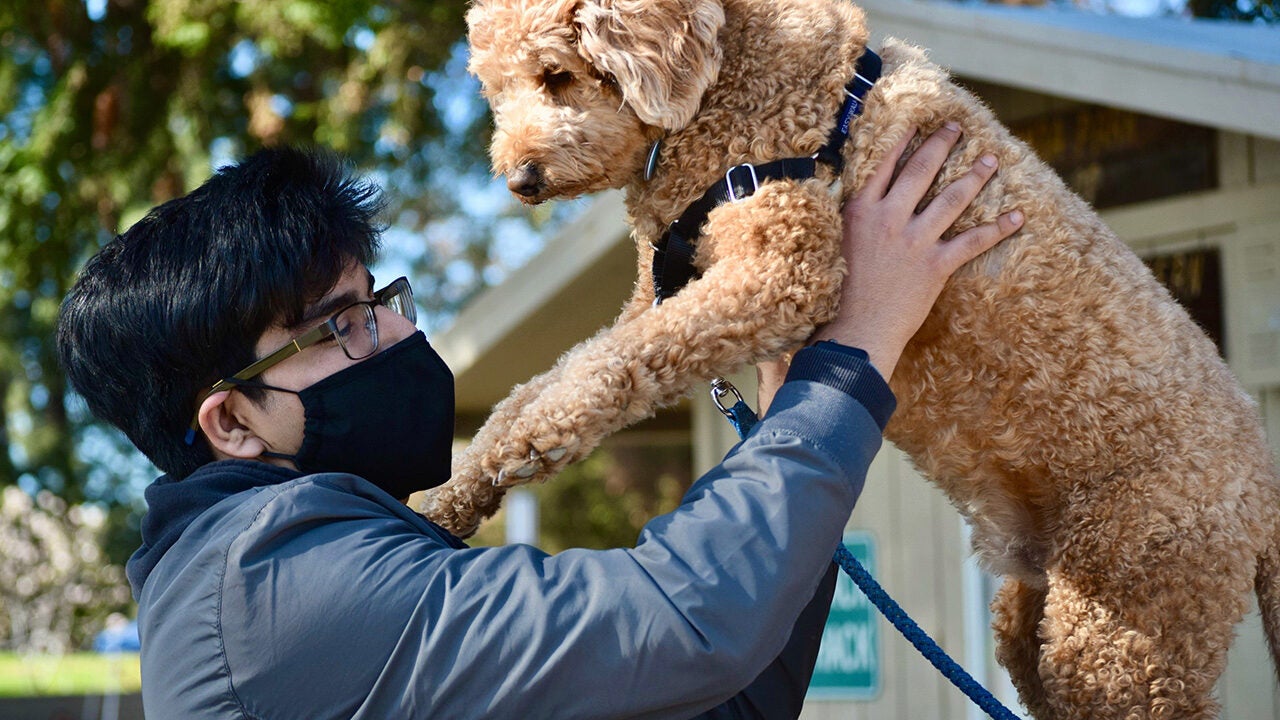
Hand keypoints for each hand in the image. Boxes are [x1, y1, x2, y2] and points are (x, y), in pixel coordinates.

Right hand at [810, 122, 1023, 378]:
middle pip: (921, 170)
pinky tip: (1017, 216)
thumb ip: (851, 220)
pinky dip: (998, 228)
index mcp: (860, 211)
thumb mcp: (834, 245)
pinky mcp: (936, 265)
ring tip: (990, 159)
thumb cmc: (838, 294)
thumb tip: (860, 200)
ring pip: (952, 198)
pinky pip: (973, 241)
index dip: (903, 139)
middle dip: (941, 144)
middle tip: (957, 128)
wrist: (854, 331)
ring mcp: (915, 240)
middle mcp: (889, 218)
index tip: (917, 121)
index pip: (885, 164)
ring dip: (975, 175)